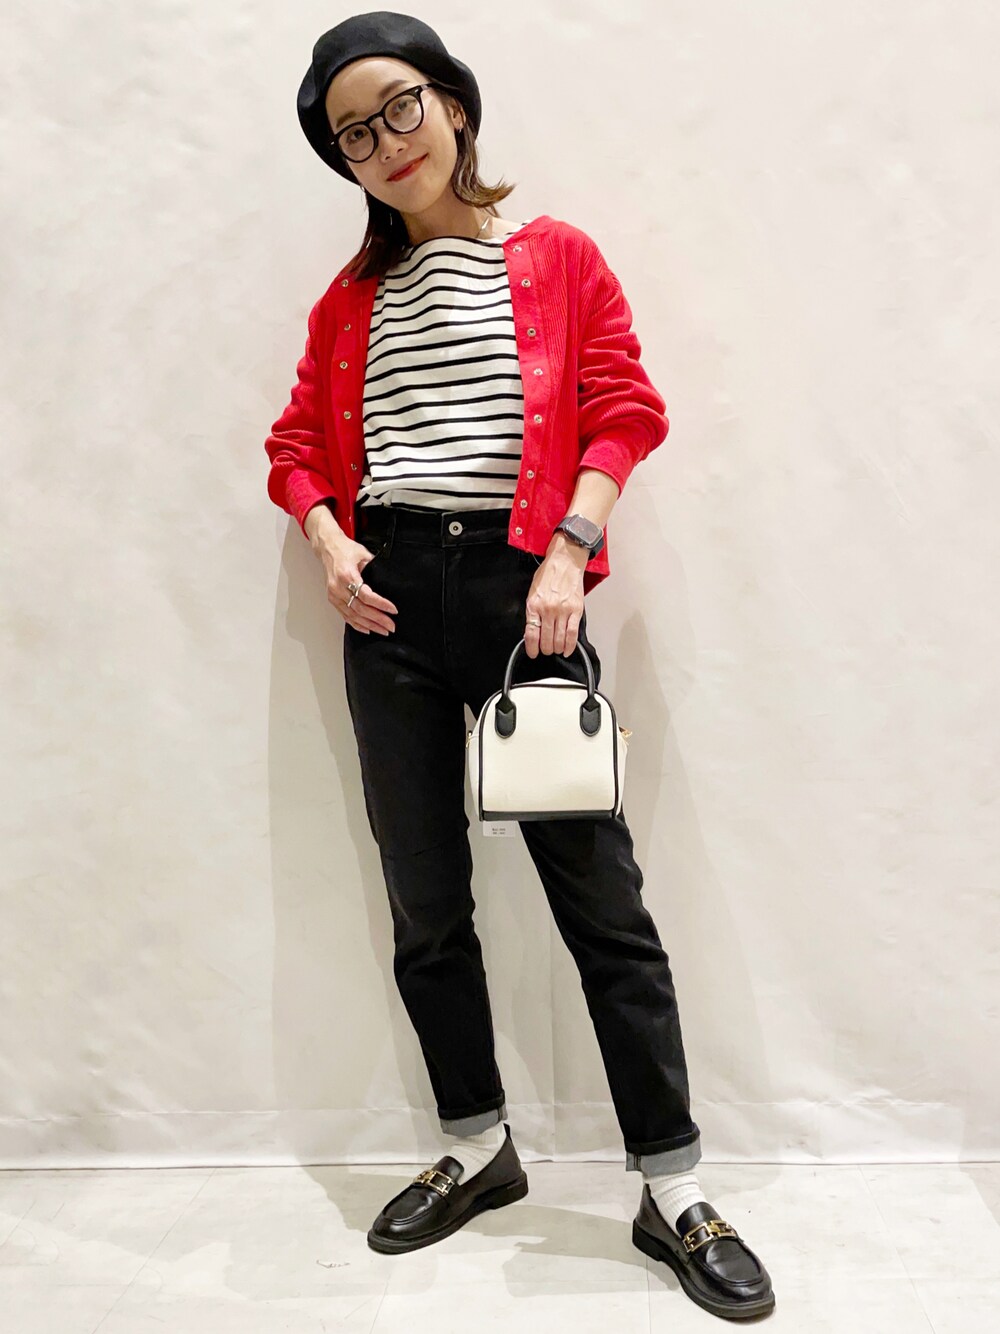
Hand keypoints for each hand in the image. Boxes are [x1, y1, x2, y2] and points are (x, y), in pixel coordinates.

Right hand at [316, 536, 397, 634]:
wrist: (328, 547)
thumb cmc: (345, 549)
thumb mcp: (364, 554)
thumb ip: (375, 568)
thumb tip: (389, 582)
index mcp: (347, 575)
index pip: (366, 595)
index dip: (380, 604)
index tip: (393, 610)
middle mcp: (338, 587)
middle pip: (360, 609)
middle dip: (377, 619)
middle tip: (391, 626)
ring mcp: (334, 595)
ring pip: (353, 615)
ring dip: (369, 625)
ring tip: (383, 630)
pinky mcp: (333, 599)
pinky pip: (345, 615)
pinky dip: (357, 624)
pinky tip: (367, 629)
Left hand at [523, 537, 586, 657]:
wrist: (565, 561)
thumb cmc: (548, 574)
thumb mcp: (533, 591)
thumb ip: (533, 611)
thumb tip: (533, 630)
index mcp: (534, 605)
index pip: (531, 633)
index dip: (532, 648)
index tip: (533, 653)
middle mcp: (548, 609)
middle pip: (546, 639)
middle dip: (545, 649)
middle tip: (546, 650)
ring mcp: (563, 610)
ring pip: (559, 639)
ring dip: (556, 648)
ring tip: (555, 649)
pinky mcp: (576, 610)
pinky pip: (572, 633)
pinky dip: (570, 645)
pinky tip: (567, 650)